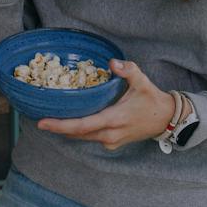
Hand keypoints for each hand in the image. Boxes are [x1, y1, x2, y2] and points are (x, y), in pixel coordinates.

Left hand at [36, 59, 176, 149]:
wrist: (166, 120)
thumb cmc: (152, 100)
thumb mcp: (142, 82)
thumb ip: (128, 70)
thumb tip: (112, 62)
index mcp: (114, 119)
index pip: (83, 125)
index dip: (61, 125)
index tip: (43, 123)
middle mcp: (110, 134)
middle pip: (77, 134)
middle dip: (58, 128)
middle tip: (39, 120)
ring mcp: (111, 141)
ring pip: (83, 138)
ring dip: (67, 130)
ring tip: (50, 121)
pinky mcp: (112, 143)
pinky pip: (90, 138)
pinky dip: (79, 132)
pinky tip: (71, 123)